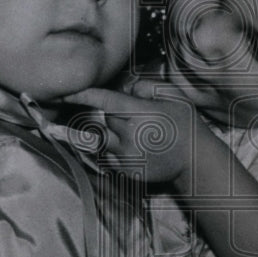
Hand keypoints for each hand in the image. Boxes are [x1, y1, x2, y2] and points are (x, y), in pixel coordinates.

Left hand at [66, 83, 203, 187]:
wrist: (195, 160)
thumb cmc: (184, 124)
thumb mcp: (172, 96)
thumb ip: (146, 86)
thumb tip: (126, 86)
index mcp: (138, 113)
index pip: (102, 100)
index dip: (80, 94)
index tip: (62, 92)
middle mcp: (128, 135)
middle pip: (103, 118)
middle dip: (112, 114)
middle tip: (136, 116)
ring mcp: (125, 155)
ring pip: (102, 137)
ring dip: (111, 132)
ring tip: (136, 132)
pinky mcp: (125, 170)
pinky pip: (108, 155)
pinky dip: (114, 148)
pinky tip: (136, 147)